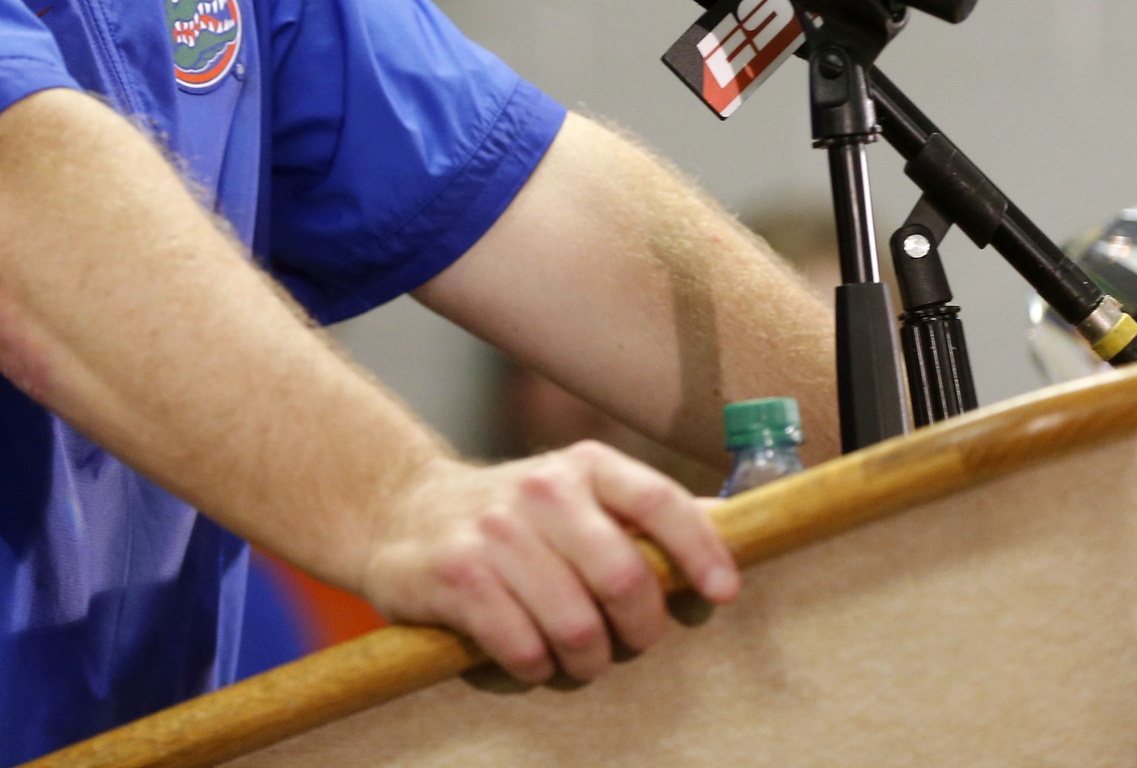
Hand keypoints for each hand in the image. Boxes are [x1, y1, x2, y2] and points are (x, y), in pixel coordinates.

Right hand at [356, 443, 739, 684]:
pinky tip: (529, 658)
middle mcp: (541, 490)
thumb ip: (645, 511)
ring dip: (588, 661)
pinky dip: (536, 668)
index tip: (721, 596)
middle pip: (625, 579)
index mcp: (584, 467)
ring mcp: (494, 532)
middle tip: (629, 643)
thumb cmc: (513, 518)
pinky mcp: (455, 576)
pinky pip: (522, 647)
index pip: (660, 502)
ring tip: (579, 659)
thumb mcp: (578, 495)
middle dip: (639, 631)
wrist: (401, 511)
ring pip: (576, 625)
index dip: (701, 553)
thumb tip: (735, 520)